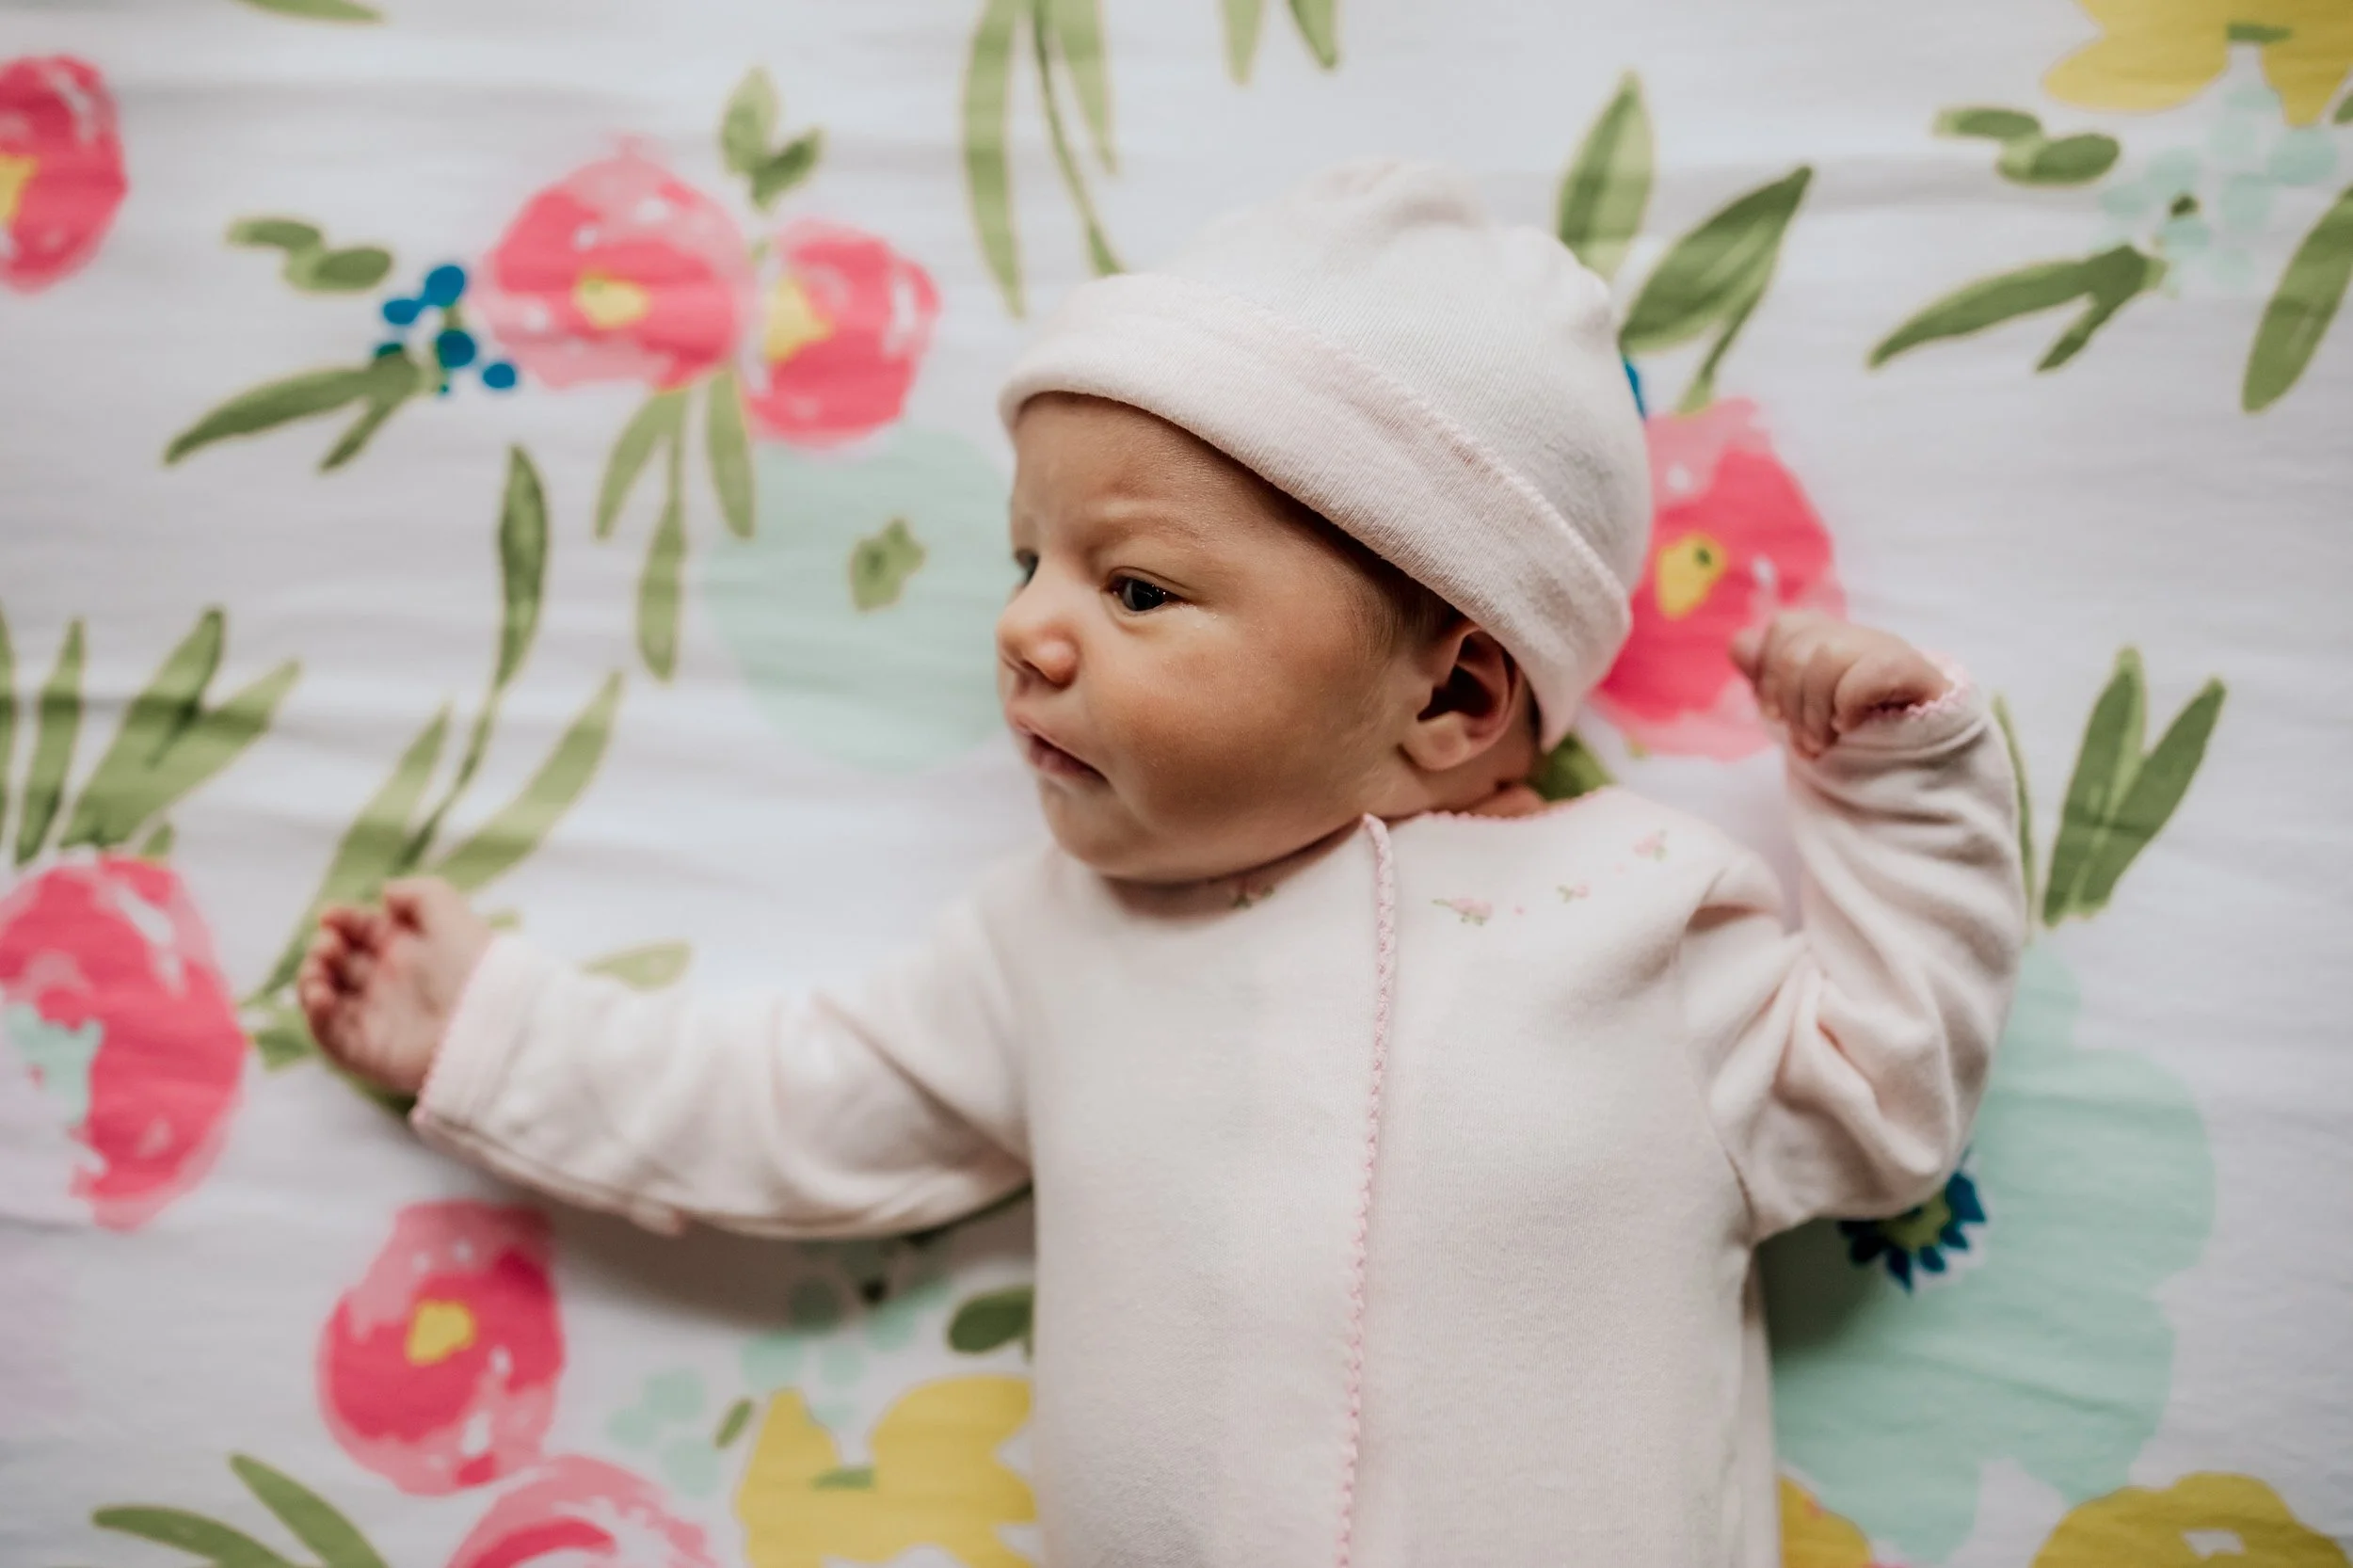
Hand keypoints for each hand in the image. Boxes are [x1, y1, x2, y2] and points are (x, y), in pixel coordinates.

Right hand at [297, 878, 493, 1095]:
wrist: (488, 1023)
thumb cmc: (474, 966)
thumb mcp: (451, 915)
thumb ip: (419, 893)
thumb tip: (385, 892)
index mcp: (407, 952)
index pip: (361, 932)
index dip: (341, 920)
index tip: (330, 914)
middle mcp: (389, 985)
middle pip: (337, 963)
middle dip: (323, 948)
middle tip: (330, 945)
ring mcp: (375, 1019)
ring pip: (325, 997)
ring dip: (310, 979)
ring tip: (319, 970)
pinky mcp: (366, 1052)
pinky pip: (329, 1035)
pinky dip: (314, 1016)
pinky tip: (321, 996)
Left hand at [1729, 611, 1948, 759]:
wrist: (1927, 760)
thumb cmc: (1858, 731)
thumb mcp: (1803, 707)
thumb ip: (1770, 676)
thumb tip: (1740, 645)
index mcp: (1829, 637)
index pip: (1782, 628)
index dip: (1768, 676)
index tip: (1776, 717)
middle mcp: (1857, 635)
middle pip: (1798, 649)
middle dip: (1791, 706)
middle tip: (1804, 744)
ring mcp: (1887, 649)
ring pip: (1827, 657)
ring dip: (1816, 713)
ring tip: (1825, 743)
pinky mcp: (1916, 671)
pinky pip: (1868, 672)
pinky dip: (1848, 705)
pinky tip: (1851, 726)